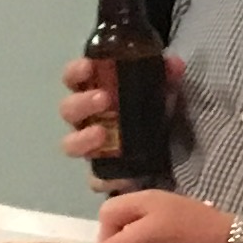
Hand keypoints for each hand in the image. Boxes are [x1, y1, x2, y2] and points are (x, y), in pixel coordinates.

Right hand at [61, 52, 188, 189]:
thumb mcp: (164, 89)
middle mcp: (86, 118)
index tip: (88, 67)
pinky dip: (104, 178)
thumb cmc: (154, 108)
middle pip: (68, 110)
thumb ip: (167, 76)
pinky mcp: (104, 173)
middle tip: (103, 99)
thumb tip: (174, 64)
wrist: (169, 146)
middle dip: (82, 103)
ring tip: (101, 134)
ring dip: (82, 139)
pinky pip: (95, 179)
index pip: (74, 78)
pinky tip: (119, 176)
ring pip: (71, 145)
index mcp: (94, 91)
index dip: (75, 71)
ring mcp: (91, 147)